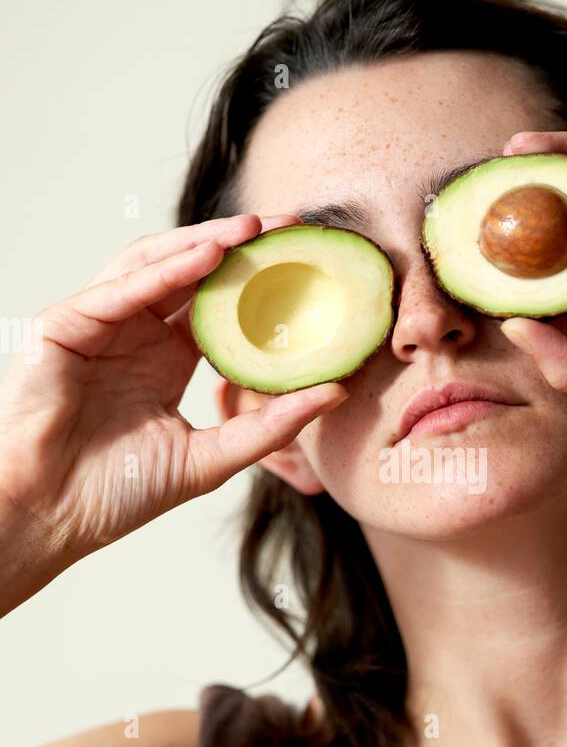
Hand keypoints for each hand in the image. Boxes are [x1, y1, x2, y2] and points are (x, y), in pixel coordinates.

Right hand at [0, 214, 348, 581]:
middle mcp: (135, 335)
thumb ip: (270, 426)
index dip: (261, 285)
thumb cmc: (115, 493)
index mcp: (166, 361)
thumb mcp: (211, 458)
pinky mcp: (66, 325)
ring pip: (156, 266)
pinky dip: (165, 268)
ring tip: (256, 231)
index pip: (220, 308)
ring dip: (206, 244)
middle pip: (192, 275)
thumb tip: (337, 392)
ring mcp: (100, 326)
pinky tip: (207, 256)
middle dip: (241, 249)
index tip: (310, 267)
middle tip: (293, 229)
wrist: (49, 517)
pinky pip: (121, 287)